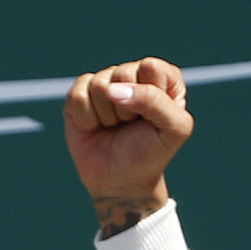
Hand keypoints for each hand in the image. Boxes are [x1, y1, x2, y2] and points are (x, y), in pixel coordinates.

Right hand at [64, 57, 193, 237]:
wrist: (120, 182)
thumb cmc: (150, 155)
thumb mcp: (173, 131)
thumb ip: (156, 102)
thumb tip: (113, 90)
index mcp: (164, 81)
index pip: (153, 67)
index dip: (151, 95)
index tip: (153, 119)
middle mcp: (134, 76)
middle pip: (123, 73)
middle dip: (127, 108)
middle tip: (131, 125)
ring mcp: (105, 83)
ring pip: (99, 84)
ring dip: (107, 115)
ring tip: (114, 127)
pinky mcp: (80, 93)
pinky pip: (78, 95)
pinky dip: (87, 118)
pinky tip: (95, 127)